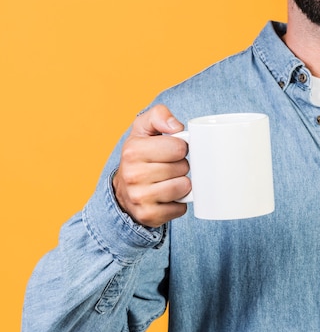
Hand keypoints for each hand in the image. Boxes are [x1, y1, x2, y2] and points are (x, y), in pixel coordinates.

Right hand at [113, 104, 190, 227]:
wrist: (124, 190)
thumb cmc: (141, 155)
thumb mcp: (144, 128)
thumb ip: (159, 115)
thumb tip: (176, 127)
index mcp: (133, 150)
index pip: (179, 147)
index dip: (181, 147)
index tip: (172, 150)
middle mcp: (133, 175)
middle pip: (183, 167)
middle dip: (182, 165)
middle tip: (170, 166)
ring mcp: (139, 198)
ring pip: (183, 188)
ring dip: (183, 184)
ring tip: (170, 180)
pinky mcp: (148, 216)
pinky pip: (180, 209)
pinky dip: (179, 203)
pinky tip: (168, 197)